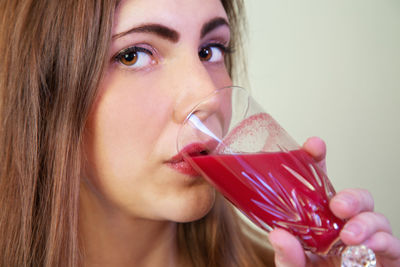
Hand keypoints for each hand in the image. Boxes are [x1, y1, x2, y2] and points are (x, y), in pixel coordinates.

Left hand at [268, 137, 399, 266]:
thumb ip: (288, 258)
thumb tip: (279, 236)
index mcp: (318, 224)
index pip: (317, 187)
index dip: (317, 162)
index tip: (313, 146)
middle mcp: (343, 229)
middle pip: (354, 198)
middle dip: (350, 196)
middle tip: (337, 206)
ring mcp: (367, 242)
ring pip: (376, 216)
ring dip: (365, 221)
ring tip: (350, 235)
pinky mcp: (387, 259)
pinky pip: (393, 244)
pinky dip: (383, 242)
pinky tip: (369, 247)